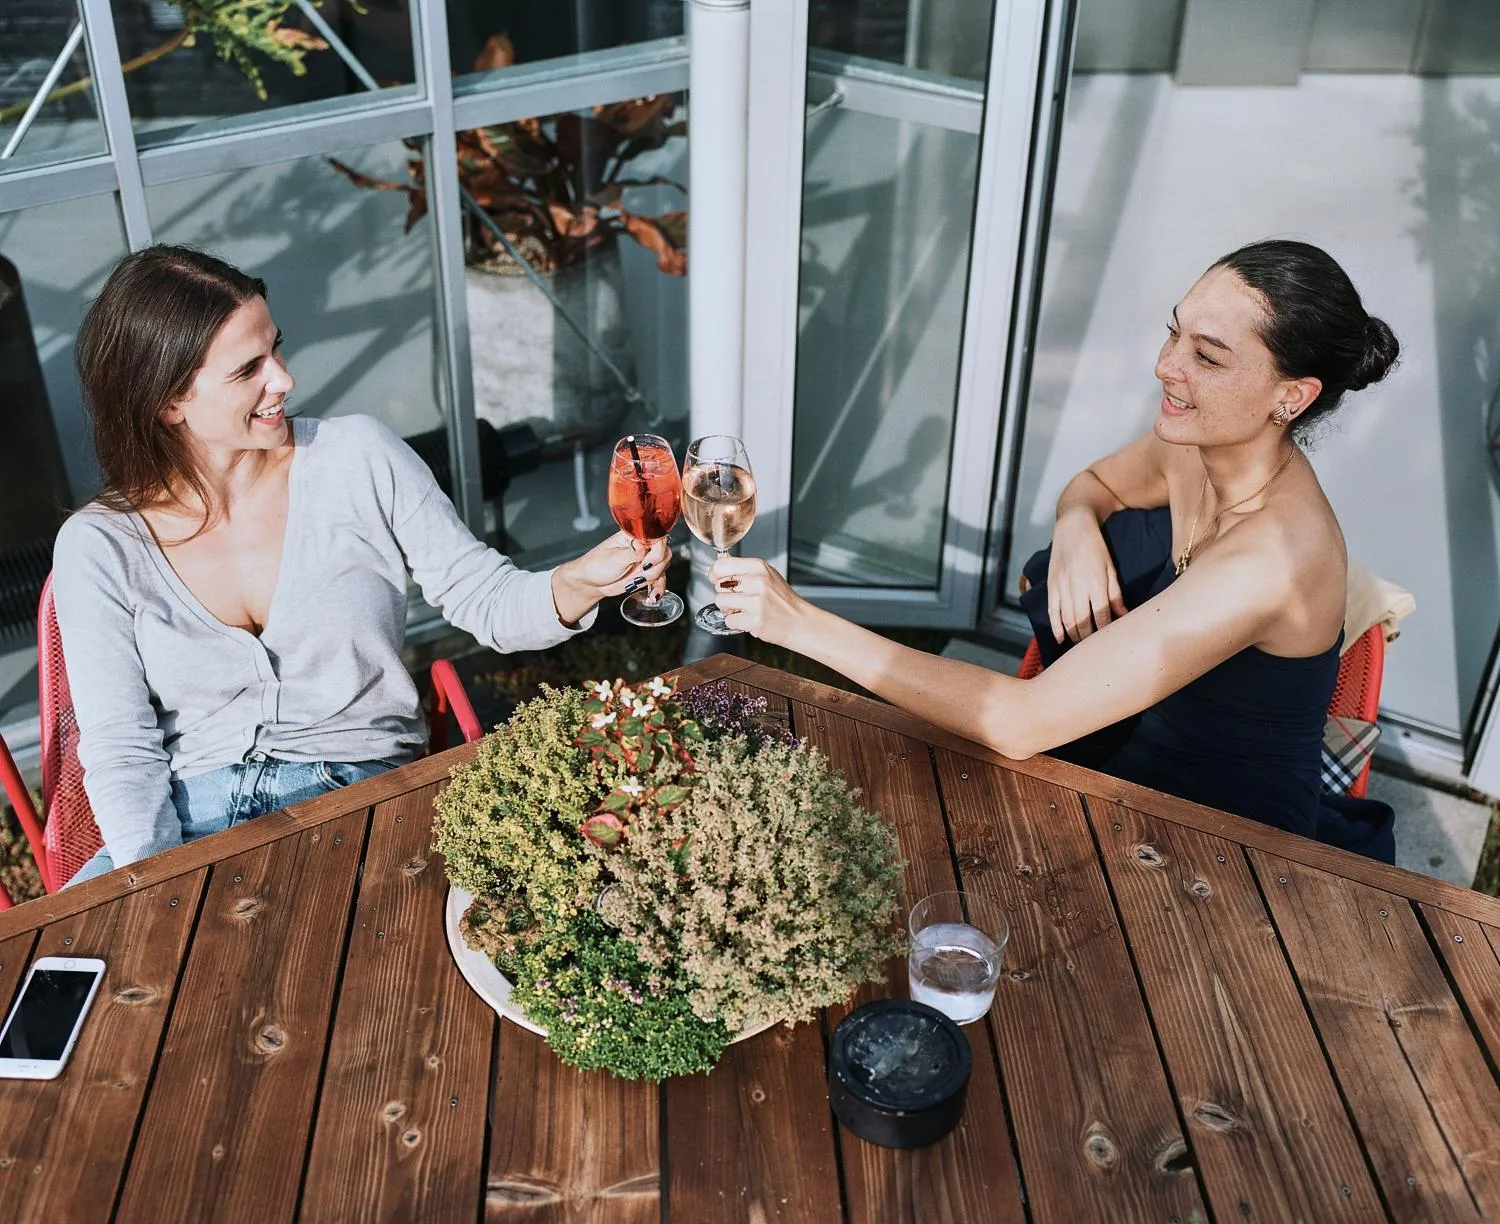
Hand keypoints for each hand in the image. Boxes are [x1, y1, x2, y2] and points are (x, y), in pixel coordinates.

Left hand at [552, 532, 669, 624]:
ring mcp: (645, 560)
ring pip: (663, 566)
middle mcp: (642, 546)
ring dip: (654, 577)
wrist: (591, 582)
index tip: (647, 561)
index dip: (657, 549)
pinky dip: (658, 588)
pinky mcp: (646, 574)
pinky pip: (660, 580)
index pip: (656, 536)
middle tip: (641, 572)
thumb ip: (631, 553)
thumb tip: (642, 546)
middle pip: (664, 552)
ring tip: (636, 582)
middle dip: (655, 566)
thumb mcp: (613, 558)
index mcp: (634, 536)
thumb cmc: (596, 565)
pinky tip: (653, 595)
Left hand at [709, 556, 804, 644]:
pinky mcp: (754, 620)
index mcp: (759, 566)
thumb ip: (743, 570)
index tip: (716, 579)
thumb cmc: (782, 599)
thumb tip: (719, 564)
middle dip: (725, 593)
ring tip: (744, 609)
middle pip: (719, 586)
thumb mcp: (766, 575)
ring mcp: (756, 602)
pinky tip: (748, 619)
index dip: (714, 574)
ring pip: (721, 602)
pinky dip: (736, 622)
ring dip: (728, 609)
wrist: (799, 621)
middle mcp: (758, 581)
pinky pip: (729, 620)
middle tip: (740, 598)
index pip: (721, 565)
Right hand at [1046, 510, 1126, 643]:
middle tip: (1095, 648)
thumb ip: (1115, 593)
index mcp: (1096, 583)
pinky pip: (1052, 611)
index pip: (1102, 615)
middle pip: (1083, 622)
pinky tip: (1060, 638)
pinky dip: (1055, 627)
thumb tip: (1123, 614)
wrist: (1072, 526)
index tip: (1109, 641)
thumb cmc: (1096, 546)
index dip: (1105, 631)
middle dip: (1089, 638)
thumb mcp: (1110, 567)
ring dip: (1074, 635)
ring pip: (1067, 620)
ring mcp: (1062, 587)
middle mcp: (1077, 587)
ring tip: (1081, 645)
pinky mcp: (1051, 585)